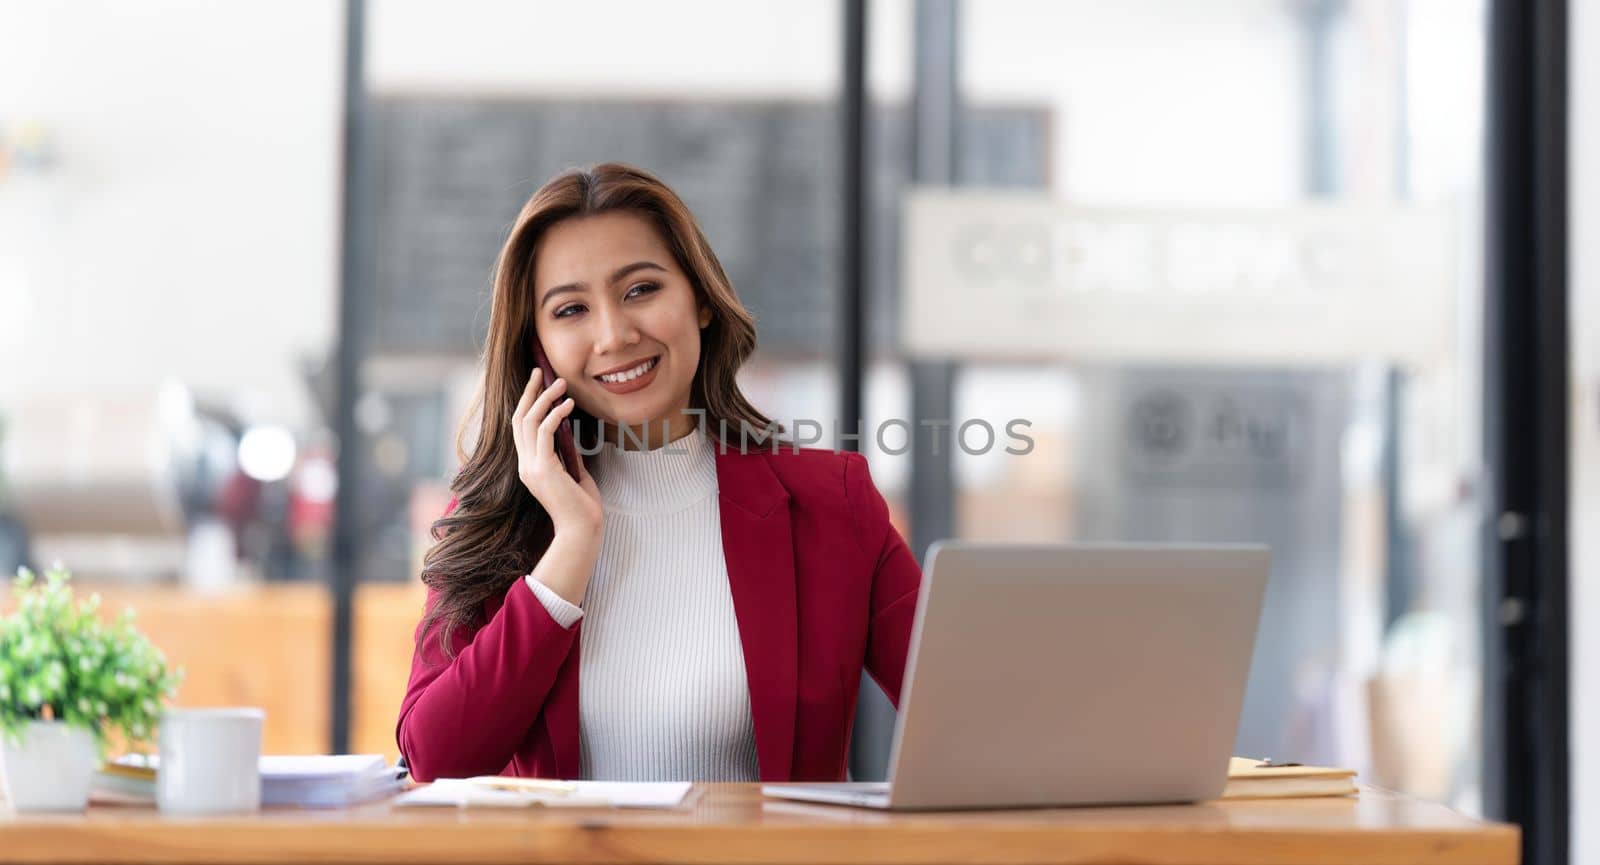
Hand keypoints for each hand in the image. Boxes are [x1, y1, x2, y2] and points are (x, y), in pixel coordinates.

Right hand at [512, 368, 601, 534]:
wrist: (582, 530)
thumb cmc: (582, 507)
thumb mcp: (574, 474)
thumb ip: (567, 456)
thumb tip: (570, 435)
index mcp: (529, 467)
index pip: (521, 429)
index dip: (527, 404)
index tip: (537, 385)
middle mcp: (524, 465)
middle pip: (518, 419)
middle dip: (529, 393)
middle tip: (539, 372)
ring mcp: (530, 467)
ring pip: (528, 422)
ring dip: (544, 399)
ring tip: (560, 383)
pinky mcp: (542, 469)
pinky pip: (544, 431)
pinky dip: (555, 414)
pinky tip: (568, 405)